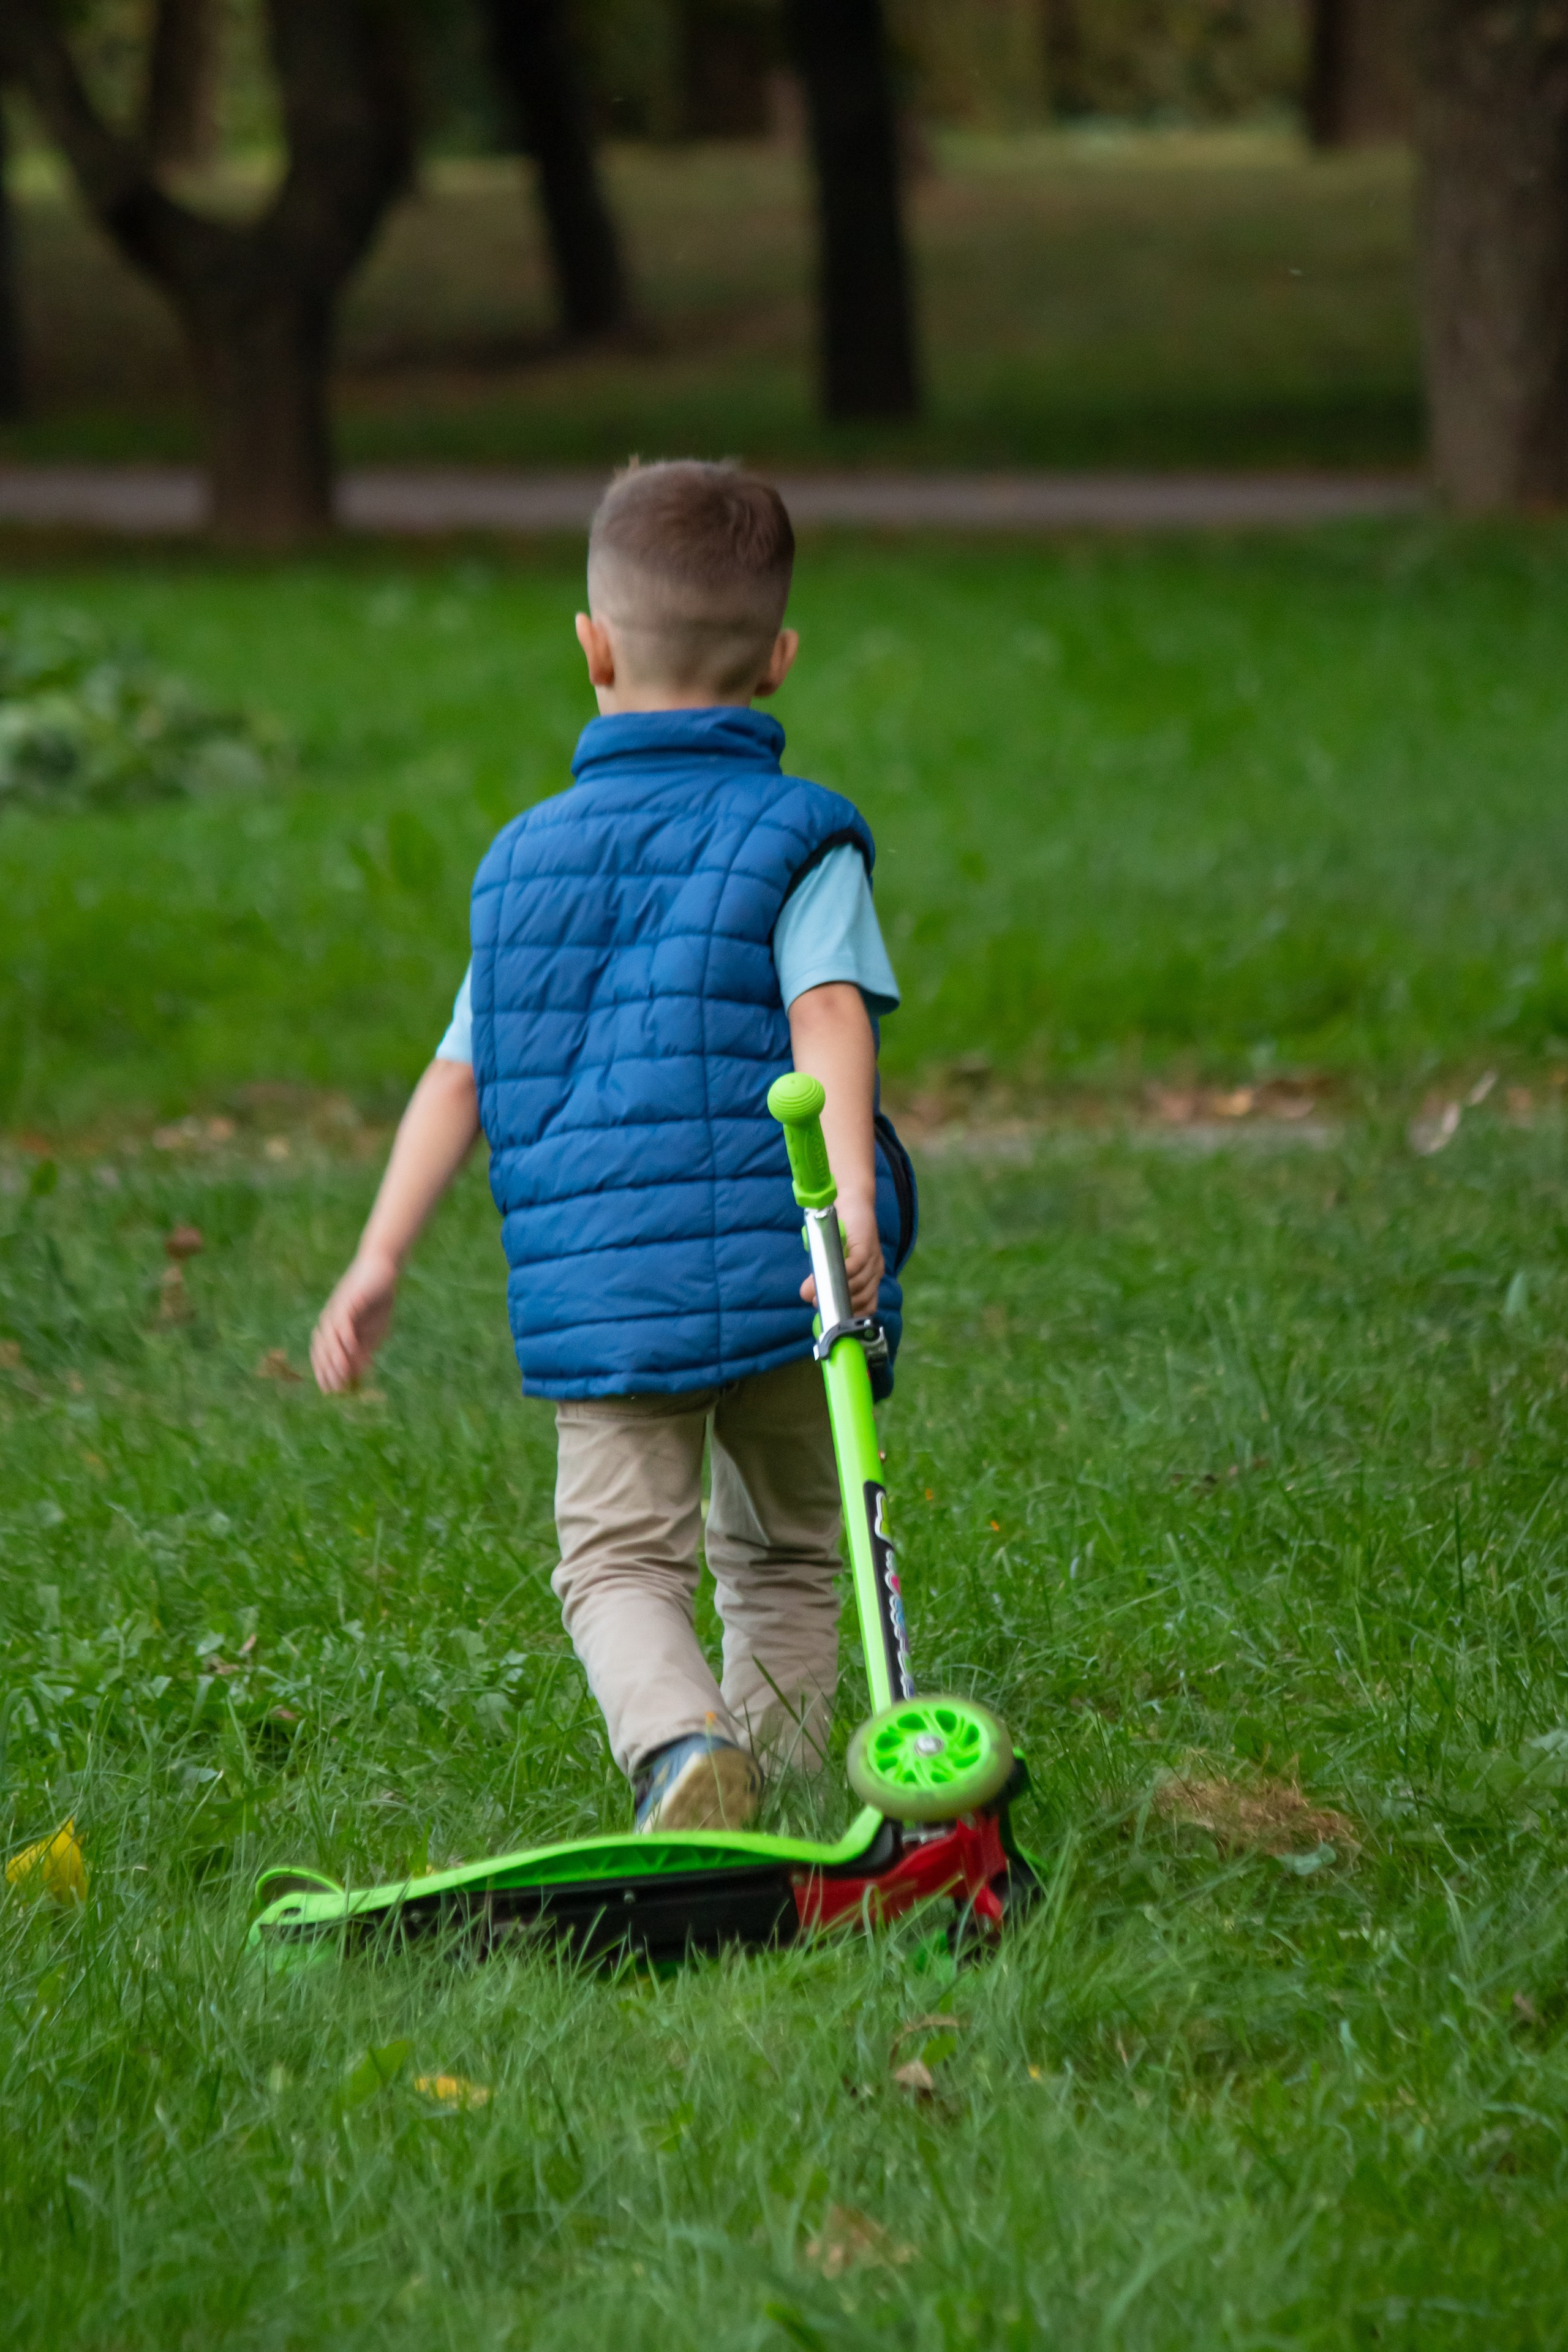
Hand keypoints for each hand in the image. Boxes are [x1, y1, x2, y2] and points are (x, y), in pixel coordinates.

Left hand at [310, 1247, 398, 1392]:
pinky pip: (343, 1320)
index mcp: (334, 1327)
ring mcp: (338, 1309)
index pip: (323, 1353)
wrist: (383, 1269)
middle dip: (327, 1369)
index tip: (329, 1390)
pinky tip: (351, 1347)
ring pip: (331, 1336)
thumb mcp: (373, 1330)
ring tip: (341, 1373)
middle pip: (323, 1347)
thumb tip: (358, 1372)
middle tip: (333, 1387)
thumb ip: (364, 1349)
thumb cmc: (377, 1299)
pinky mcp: (348, 1300)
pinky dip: (346, 1335)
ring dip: (335, 1356)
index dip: (324, 1372)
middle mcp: (331, 1319)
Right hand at [801, 1194, 883, 1321]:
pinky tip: (824, 1278)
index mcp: (871, 1276)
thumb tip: (808, 1295)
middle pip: (862, 1298)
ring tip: (812, 1294)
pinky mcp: (865, 1246)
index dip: (852, 1317)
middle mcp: (875, 1270)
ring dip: (834, 1291)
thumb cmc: (840, 1230)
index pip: (867, 1305)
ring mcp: (872, 1259)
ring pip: (857, 1284)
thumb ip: (825, 1274)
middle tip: (816, 1305)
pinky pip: (854, 1266)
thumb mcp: (834, 1257)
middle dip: (839, 1305)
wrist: (851, 1199)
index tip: (835, 1323)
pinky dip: (839, 1275)